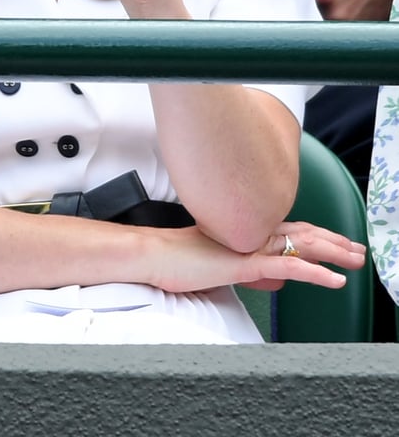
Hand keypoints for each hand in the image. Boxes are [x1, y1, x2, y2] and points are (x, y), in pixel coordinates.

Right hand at [150, 221, 365, 294]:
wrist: (152, 255)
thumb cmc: (175, 260)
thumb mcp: (216, 263)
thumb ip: (244, 267)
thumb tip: (267, 276)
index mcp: (244, 231)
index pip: (288, 229)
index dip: (315, 233)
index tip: (335, 240)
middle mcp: (251, 233)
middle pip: (302, 232)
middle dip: (333, 240)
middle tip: (356, 248)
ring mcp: (250, 246)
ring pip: (303, 245)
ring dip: (334, 252)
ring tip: (356, 259)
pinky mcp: (246, 262)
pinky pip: (290, 266)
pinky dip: (316, 273)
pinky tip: (334, 280)